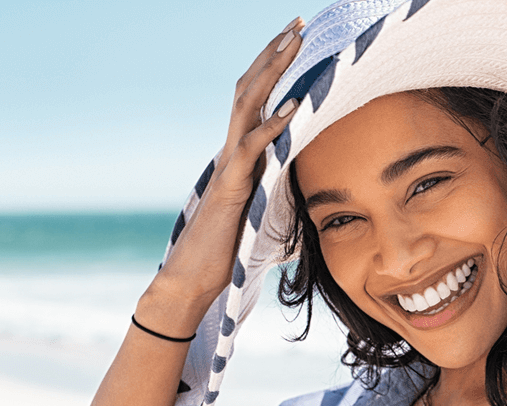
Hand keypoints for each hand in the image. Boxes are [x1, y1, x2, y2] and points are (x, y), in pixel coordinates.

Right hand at [146, 18, 305, 315]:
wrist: (193, 279)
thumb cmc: (228, 251)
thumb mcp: (267, 216)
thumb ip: (284, 198)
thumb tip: (313, 201)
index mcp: (242, 154)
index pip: (258, 99)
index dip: (276, 68)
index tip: (299, 39)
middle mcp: (232, 151)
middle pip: (251, 88)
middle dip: (275, 53)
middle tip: (299, 23)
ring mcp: (229, 166)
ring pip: (248, 106)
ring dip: (272, 73)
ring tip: (296, 43)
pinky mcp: (231, 187)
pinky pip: (252, 149)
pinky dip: (273, 126)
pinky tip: (295, 107)